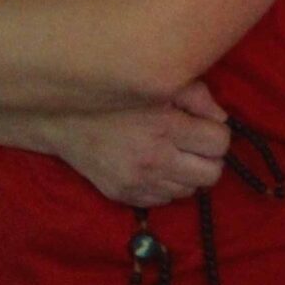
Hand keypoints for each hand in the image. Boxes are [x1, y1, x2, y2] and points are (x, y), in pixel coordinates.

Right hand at [49, 82, 232, 207]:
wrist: (62, 120)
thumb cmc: (114, 96)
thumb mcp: (157, 84)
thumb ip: (196, 95)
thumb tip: (222, 119)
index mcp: (165, 125)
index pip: (220, 143)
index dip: (217, 133)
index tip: (204, 127)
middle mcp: (154, 158)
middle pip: (212, 175)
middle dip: (210, 159)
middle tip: (195, 145)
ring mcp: (138, 181)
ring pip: (190, 191)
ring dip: (188, 173)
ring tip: (173, 154)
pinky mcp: (125, 196)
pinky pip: (165, 201)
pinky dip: (166, 186)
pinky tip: (155, 167)